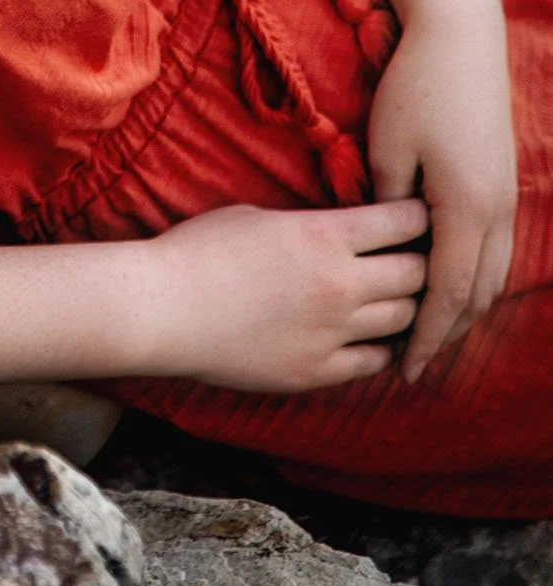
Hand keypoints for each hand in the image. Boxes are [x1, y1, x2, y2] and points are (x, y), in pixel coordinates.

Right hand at [145, 199, 428, 392]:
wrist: (163, 308)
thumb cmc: (200, 250)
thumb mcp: (260, 216)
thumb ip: (311, 226)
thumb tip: (340, 231)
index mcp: (324, 235)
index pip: (404, 221)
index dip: (418, 215)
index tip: (418, 214)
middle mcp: (340, 284)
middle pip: (418, 273)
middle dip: (423, 261)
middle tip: (419, 257)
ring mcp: (332, 332)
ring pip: (403, 319)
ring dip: (406, 306)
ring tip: (398, 298)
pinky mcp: (317, 370)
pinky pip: (373, 361)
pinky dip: (379, 346)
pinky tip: (366, 334)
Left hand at [366, 0, 516, 383]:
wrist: (460, 34)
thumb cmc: (414, 87)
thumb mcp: (386, 149)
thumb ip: (386, 206)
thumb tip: (380, 247)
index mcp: (466, 210)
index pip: (447, 296)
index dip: (427, 338)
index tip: (404, 372)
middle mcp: (496, 211)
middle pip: (477, 294)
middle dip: (448, 333)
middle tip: (415, 364)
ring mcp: (506, 195)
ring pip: (493, 273)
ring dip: (466, 306)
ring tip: (431, 332)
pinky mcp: (503, 178)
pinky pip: (496, 246)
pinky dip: (476, 274)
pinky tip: (450, 280)